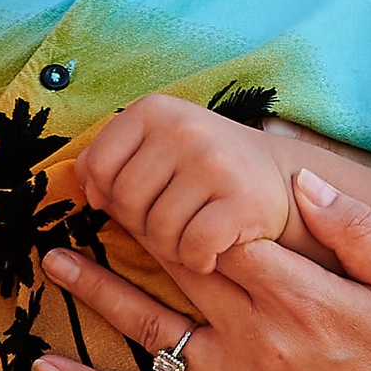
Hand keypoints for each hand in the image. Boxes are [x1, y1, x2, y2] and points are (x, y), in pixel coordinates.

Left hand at [35, 169, 370, 370]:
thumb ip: (359, 231)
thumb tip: (304, 182)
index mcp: (298, 294)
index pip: (225, 232)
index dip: (187, 200)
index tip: (156, 174)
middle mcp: (254, 335)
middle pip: (176, 266)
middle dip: (130, 226)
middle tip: (88, 195)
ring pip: (148, 326)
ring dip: (96, 291)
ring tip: (54, 258)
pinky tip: (45, 365)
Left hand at [69, 93, 294, 275]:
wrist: (279, 178)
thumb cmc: (202, 169)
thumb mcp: (155, 149)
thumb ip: (111, 164)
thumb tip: (91, 194)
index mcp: (153, 110)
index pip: (96, 166)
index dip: (111, 195)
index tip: (141, 200)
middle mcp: (183, 128)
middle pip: (126, 203)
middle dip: (143, 227)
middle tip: (172, 224)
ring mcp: (215, 162)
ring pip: (158, 232)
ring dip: (172, 249)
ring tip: (194, 235)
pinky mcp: (243, 200)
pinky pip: (193, 249)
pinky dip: (199, 260)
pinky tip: (213, 250)